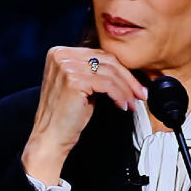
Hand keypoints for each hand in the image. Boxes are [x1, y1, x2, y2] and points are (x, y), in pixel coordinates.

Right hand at [21, 47, 146, 183]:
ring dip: (126, 89)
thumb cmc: (64, 116)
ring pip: (110, 73)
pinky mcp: (73, 80)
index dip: (121, 70)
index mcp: (59, 53)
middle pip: (106, 60)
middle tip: (141, 93)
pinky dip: (120, 95)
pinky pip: (107, 84)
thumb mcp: (79, 86)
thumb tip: (124, 71)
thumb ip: (93, 72)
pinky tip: (123, 106)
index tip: (135, 84)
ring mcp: (66, 67)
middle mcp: (60, 55)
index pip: (99, 54)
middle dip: (128, 78)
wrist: (50, 137)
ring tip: (132, 103)